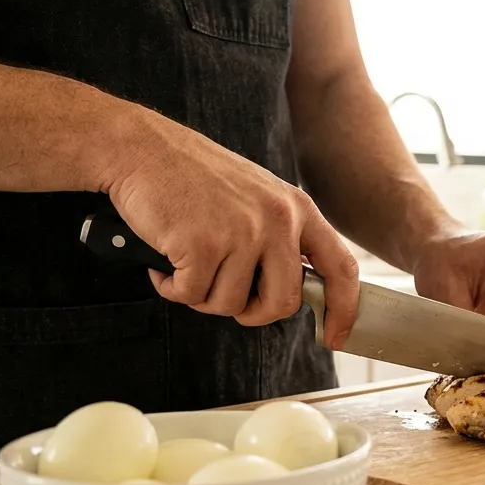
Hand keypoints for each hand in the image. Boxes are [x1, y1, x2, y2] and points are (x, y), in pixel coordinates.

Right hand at [102, 106, 358, 349]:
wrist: (142, 148)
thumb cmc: (194, 177)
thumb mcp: (257, 197)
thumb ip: (282, 237)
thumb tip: (294, 291)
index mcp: (297, 208)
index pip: (340, 267)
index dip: (343, 309)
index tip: (335, 336)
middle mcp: (277, 220)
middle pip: (283, 303)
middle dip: (252, 312)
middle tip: (226, 296)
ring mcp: (241, 232)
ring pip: (231, 305)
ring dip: (202, 295)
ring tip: (187, 262)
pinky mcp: (202, 245)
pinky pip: (191, 296)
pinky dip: (171, 287)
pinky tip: (165, 262)